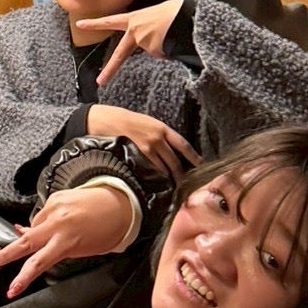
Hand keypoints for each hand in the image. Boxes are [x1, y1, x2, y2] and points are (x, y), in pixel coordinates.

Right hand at [0, 184, 134, 298]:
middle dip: (3, 255)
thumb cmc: (109, 229)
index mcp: (66, 241)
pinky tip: (57, 223)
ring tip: (49, 238)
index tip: (12, 290)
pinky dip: (45, 222)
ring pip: (33, 227)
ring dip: (34, 236)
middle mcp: (57, 224)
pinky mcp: (54, 197)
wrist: (121, 201)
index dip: (22, 278)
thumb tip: (39, 251)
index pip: (38, 263)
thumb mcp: (86, 248)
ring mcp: (54, 208)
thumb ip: (60, 251)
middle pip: (23, 242)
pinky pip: (42, 214)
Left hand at [73, 0, 186, 85]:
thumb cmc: (175, 11)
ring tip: (172, 34)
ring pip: (152, 51)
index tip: (80, 24)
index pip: (110, 21)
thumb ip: (147, 27)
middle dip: (109, 70)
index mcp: (134, 19)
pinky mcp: (154, 52)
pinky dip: (169, 51)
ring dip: (162, 46)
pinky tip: (175, 41)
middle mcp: (135, 32)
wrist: (186, 16)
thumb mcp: (156, 14)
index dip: (95, 23)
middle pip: (120, 55)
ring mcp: (144, 43)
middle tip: (100, 82)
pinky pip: (162, 55)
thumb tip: (151, 40)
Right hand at [83, 104, 197, 180]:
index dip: (193, 156)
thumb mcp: (147, 123)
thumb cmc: (126, 121)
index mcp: (162, 128)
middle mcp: (157, 138)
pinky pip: (151, 170)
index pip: (183, 144)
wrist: (106, 120)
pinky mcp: (137, 156)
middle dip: (181, 174)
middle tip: (186, 183)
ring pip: (164, 168)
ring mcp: (147, 148)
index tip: (201, 165)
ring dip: (169, 178)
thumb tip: (171, 150)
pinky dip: (156, 177)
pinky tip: (157, 182)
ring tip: (173, 186)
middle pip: (175, 161)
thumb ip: (160, 135)